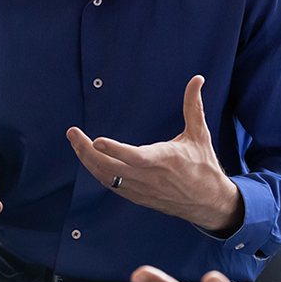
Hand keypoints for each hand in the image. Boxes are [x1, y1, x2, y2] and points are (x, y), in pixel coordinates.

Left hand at [68, 76, 241, 232]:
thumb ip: (193, 106)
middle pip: (110, 168)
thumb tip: (197, 79)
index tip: (96, 140)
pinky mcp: (137, 197)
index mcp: (164, 160)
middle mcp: (149, 177)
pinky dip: (98, 172)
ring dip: (87, 161)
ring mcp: (141, 189)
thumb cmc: (203, 165)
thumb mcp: (200, 134)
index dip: (115, 150)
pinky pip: (111, 186)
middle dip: (86, 151)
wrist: (208, 201)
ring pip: (106, 178)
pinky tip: (90, 159)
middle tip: (72, 133)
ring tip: (76, 142)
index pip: (135, 156)